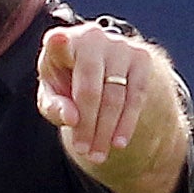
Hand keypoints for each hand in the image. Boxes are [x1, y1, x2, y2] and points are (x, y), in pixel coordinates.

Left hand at [36, 21, 165, 170]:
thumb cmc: (67, 82)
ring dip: (106, 130)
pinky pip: (137, 96)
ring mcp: (120, 45)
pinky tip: (118, 142)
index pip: (59, 42)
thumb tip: (72, 118)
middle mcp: (92, 37)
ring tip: (97, 155)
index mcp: (62, 42)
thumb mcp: (52, 95)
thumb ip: (53, 106)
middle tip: (83, 151)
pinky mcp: (141, 57)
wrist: (101, 67)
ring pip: (115, 96)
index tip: (58, 40)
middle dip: (87, 125)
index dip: (60, 43)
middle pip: (90, 88)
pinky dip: (127, 123)